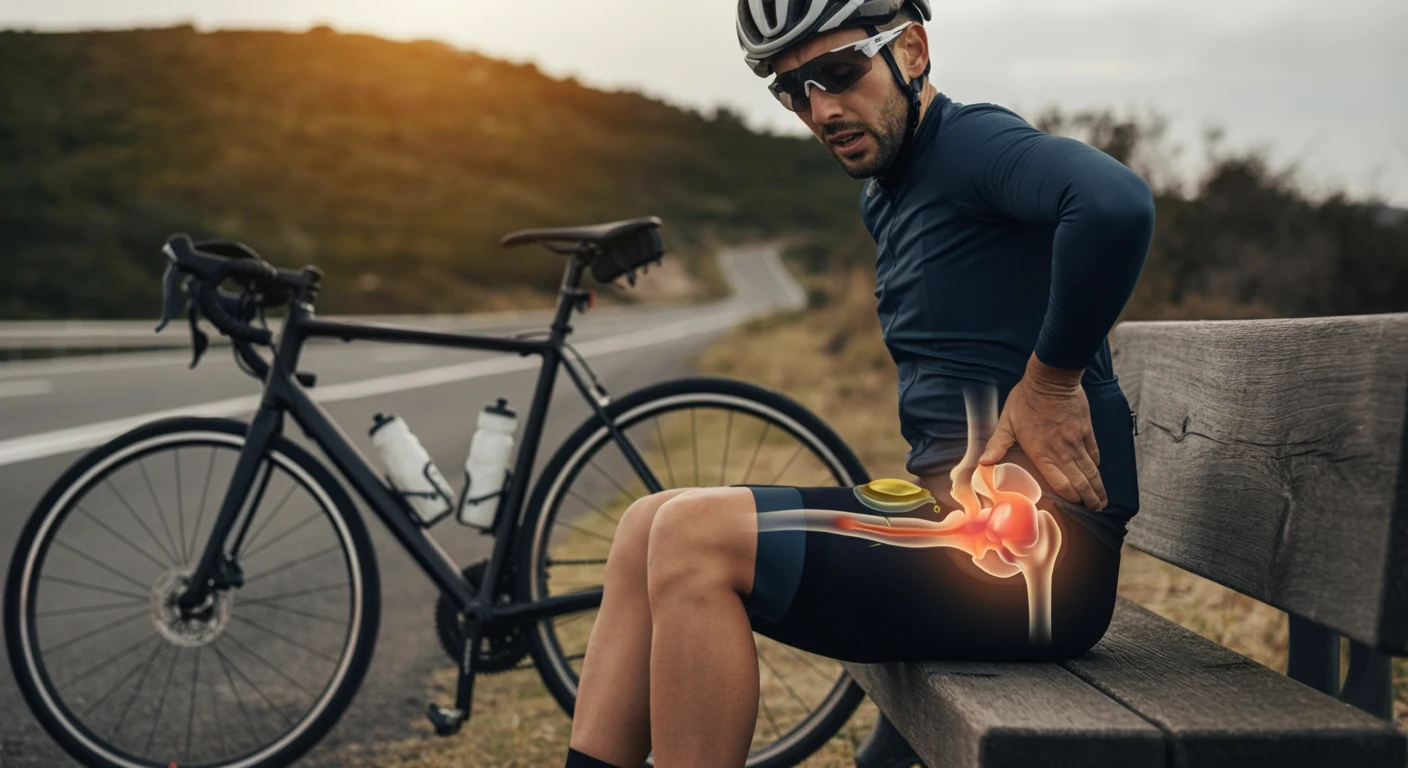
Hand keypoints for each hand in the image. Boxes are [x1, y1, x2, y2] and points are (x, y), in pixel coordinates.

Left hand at [979, 355, 1107, 509]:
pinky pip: (1094, 453)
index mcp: (1041, 453)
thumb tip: (982, 463)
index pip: (1061, 484)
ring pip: (1091, 470)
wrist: (1051, 379)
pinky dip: (1096, 466)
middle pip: (1080, 481)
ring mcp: (1076, 441)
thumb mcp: (1006, 422)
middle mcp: (1062, 451)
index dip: (1070, 498)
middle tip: (1096, 509)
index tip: (1075, 506)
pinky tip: (1098, 474)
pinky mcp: (1086, 430)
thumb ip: (996, 444)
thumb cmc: (1025, 400)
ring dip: (1097, 487)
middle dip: (1089, 498)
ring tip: (1102, 501)